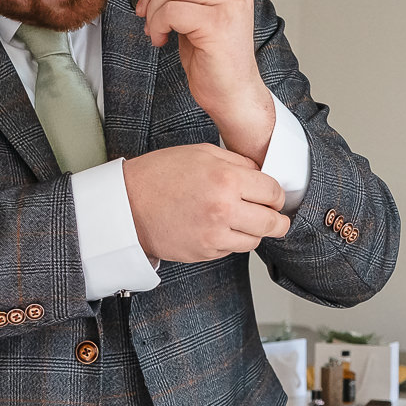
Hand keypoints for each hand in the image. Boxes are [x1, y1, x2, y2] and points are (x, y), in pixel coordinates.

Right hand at [123, 143, 289, 263]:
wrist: (127, 204)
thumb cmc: (161, 174)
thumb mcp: (202, 153)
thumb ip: (237, 163)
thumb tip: (262, 176)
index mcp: (226, 179)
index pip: (273, 192)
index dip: (276, 194)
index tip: (273, 196)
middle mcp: (224, 209)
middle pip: (271, 222)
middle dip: (277, 220)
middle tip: (277, 217)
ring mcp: (214, 235)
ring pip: (255, 240)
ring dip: (255, 231)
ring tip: (245, 221)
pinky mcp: (205, 252)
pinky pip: (232, 249)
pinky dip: (232, 240)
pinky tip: (220, 227)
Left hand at [136, 0, 275, 161]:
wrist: (233, 94)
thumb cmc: (215, 58)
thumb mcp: (202, 13)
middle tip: (144, 11)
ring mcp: (230, 3)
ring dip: (152, 8)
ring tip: (154, 28)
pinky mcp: (217, 24)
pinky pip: (171, 10)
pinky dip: (156, 24)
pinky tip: (160, 40)